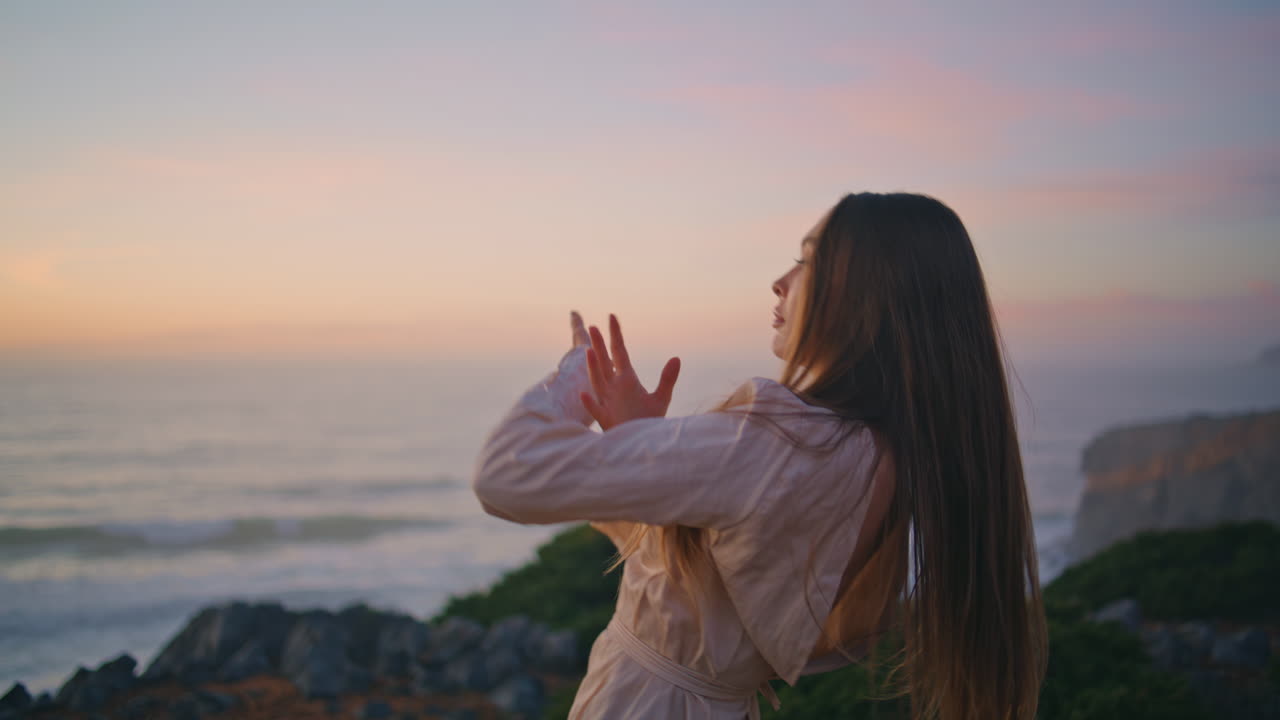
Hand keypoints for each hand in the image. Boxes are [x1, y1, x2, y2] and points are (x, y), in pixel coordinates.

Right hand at [568, 311, 679, 430]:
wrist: (641, 443)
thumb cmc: (648, 421)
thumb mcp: (660, 399)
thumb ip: (667, 379)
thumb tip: (676, 358)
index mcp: (626, 380)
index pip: (619, 353)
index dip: (616, 335)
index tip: (612, 316)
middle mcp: (615, 388)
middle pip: (605, 363)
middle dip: (600, 346)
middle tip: (593, 327)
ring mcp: (608, 403)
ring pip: (598, 382)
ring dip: (594, 368)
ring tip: (590, 352)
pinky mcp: (607, 420)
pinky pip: (597, 411)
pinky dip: (591, 403)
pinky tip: (585, 394)